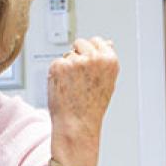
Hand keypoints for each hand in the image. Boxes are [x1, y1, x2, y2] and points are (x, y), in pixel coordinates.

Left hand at [47, 36, 118, 165]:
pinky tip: (63, 87)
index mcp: (110, 60)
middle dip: (77, 56)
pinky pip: (56, 63)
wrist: (77, 124)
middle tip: (79, 80)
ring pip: (67, 54)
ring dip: (67, 67)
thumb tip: (108, 42)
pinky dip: (56, 74)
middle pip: (80, 43)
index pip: (97, 41)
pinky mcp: (60, 66)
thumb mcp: (107, 81)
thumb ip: (106, 60)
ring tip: (72, 86)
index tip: (89, 70)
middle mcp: (94, 58)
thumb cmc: (91, 106)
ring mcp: (76, 61)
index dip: (90, 54)